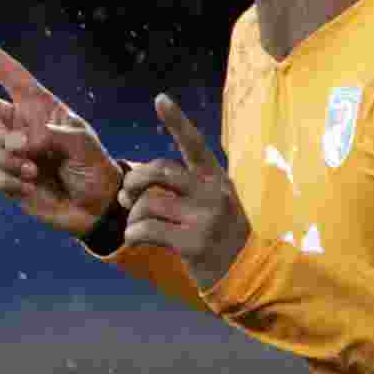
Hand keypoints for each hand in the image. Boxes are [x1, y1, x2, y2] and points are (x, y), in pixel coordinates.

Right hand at [0, 28, 122, 237]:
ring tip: (33, 173)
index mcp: (38, 105)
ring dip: (6, 160)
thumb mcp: (81, 142)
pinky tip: (29, 187)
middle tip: (10, 143)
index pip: (9, 73)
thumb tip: (13, 143)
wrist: (94, 205)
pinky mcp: (5, 176)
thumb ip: (48, 135)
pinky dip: (6, 181)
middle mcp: (18, 123)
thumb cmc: (92, 164)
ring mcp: (9, 150)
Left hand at [118, 93, 250, 290]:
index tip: (160, 99)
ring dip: (132, 215)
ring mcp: (204, 218)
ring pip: (149, 203)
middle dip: (134, 180)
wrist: (247, 274)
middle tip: (126, 194)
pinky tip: (135, 238)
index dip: (177, 120)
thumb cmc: (220, 236)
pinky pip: (148, 230)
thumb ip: (180, 191)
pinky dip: (133, 233)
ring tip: (134, 225)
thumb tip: (130, 188)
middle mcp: (212, 193)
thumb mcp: (212, 204)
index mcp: (216, 179)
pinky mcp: (194, 244)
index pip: (194, 143)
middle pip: (160, 170)